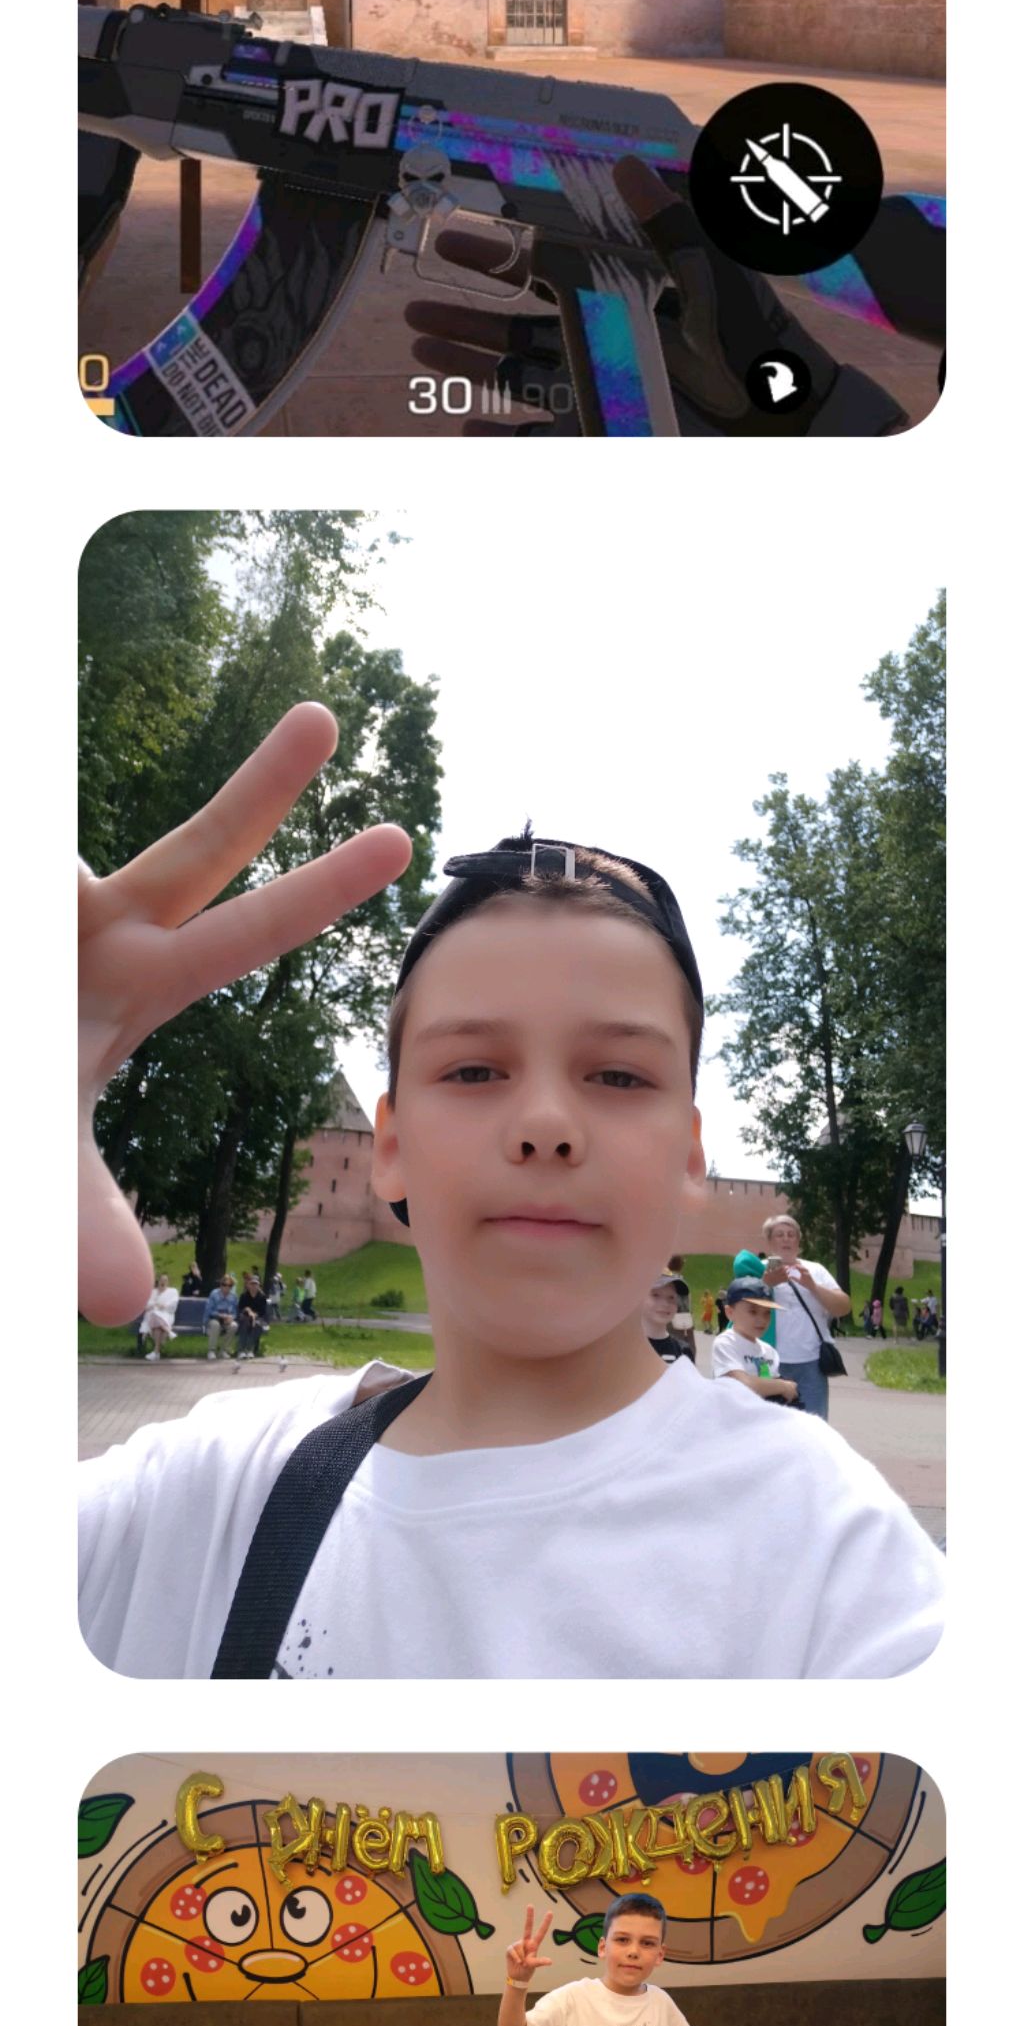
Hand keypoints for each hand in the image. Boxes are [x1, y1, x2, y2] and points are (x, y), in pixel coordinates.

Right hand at [79, 708, 411, 1322]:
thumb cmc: (21, 1077)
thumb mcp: (38, 1151)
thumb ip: (79, 1214)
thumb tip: (121, 1307)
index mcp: (129, 972)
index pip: (240, 932)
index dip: (316, 893)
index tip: (398, 839)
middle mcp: (95, 920)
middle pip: (193, 849)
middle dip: (258, 791)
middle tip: (325, 717)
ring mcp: (51, 899)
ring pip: (61, 868)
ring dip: (58, 881)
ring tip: (61, 877)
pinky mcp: (27, 879)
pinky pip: (35, 863)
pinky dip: (39, 877)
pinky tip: (45, 875)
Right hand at [505, 1901, 554, 1987]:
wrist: (516, 1976)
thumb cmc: (527, 1969)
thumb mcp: (534, 1965)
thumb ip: (540, 1962)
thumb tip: (550, 1961)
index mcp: (534, 1945)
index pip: (541, 1932)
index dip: (545, 1923)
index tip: (550, 1912)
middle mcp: (526, 1942)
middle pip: (527, 1928)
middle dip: (529, 1917)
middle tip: (530, 1905)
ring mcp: (517, 1945)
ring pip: (520, 1947)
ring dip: (521, 1957)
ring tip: (522, 1963)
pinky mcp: (510, 1949)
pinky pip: (513, 1951)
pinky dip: (516, 1957)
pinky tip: (517, 1962)